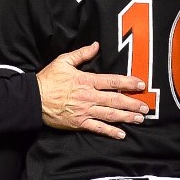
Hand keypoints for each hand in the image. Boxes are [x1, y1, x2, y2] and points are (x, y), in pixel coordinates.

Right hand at [35, 42, 150, 138]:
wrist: (33, 99)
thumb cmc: (48, 80)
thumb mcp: (63, 61)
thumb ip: (81, 54)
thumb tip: (96, 45)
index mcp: (87, 80)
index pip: (113, 81)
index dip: (128, 83)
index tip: (141, 85)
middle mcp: (89, 96)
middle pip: (116, 100)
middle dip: (132, 103)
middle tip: (146, 106)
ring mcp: (85, 111)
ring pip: (110, 115)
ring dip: (126, 117)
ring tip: (139, 119)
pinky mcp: (79, 123)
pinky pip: (97, 128)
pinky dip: (110, 132)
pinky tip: (121, 134)